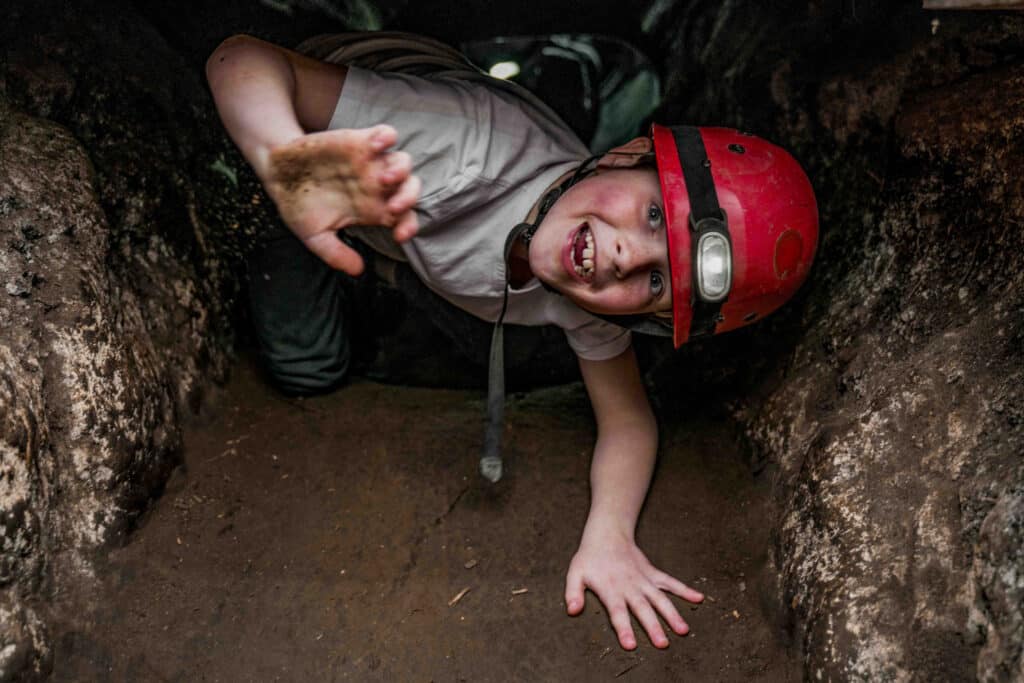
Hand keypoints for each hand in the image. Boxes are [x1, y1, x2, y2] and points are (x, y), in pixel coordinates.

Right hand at [262, 124, 420, 274]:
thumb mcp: (315, 235)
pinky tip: (376, 146)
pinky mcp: (359, 141)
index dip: (409, 226)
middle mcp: (377, 186)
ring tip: (383, 179)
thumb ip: (336, 254)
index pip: (404, 218)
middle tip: (393, 208)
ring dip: (400, 171)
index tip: (399, 236)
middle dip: (409, 198)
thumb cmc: (299, 204)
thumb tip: (357, 271)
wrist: (278, 174)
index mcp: (372, 209)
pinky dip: (387, 137)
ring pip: (404, 162)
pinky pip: (386, 134)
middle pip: (410, 189)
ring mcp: (370, 162)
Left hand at [565, 529, 703, 649]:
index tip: (631, 645)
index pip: (617, 612)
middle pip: (643, 609)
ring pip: (660, 598)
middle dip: (653, 627)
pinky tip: (698, 598)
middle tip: (662, 644)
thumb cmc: (590, 558)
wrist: (607, 534)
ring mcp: (644, 580)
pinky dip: (685, 589)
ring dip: (672, 614)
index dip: (624, 628)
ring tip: (683, 630)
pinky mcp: (652, 573)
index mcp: (611, 589)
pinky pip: (670, 582)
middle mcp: (630, 586)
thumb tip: (572, 611)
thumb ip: (573, 593)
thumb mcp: (575, 574)